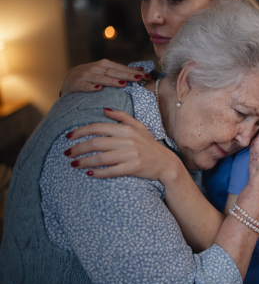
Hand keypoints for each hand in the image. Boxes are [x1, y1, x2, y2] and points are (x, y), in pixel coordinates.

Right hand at [61, 59, 150, 94]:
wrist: (69, 78)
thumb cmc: (92, 76)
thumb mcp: (106, 70)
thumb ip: (122, 71)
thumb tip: (140, 69)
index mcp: (105, 64)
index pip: (122, 68)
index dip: (134, 72)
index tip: (147, 76)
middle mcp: (97, 68)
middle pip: (115, 72)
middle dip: (128, 75)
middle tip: (140, 78)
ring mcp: (87, 75)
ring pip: (102, 79)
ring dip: (112, 81)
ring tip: (123, 84)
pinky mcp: (78, 84)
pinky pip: (86, 86)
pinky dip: (92, 87)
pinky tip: (99, 89)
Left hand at [65, 109, 183, 181]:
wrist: (167, 163)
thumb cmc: (150, 146)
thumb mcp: (140, 127)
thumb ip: (122, 117)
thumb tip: (105, 109)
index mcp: (126, 129)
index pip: (98, 127)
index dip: (80, 131)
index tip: (68, 137)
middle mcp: (127, 141)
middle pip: (96, 143)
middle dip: (78, 148)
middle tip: (67, 154)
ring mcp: (131, 155)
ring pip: (101, 158)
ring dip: (84, 162)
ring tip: (73, 165)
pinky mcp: (133, 168)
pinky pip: (112, 171)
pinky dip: (99, 173)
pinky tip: (90, 173)